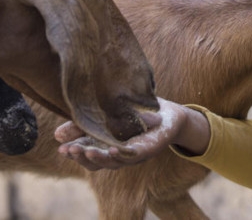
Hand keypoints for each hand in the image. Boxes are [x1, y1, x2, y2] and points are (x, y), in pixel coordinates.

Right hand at [55, 97, 209, 170]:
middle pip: (97, 162)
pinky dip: (122, 154)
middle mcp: (120, 154)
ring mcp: (134, 154)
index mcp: (108, 147)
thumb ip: (86, 123)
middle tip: (69, 149)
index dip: (74, 154)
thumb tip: (57, 133)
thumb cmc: (139, 114)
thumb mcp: (109, 114)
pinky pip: (134, 155)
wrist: (170, 113)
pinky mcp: (150, 149)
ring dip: (98, 157)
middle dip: (82, 156)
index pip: (88, 155)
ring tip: (86, 151)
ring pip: (113, 162)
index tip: (61, 148)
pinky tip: (111, 150)